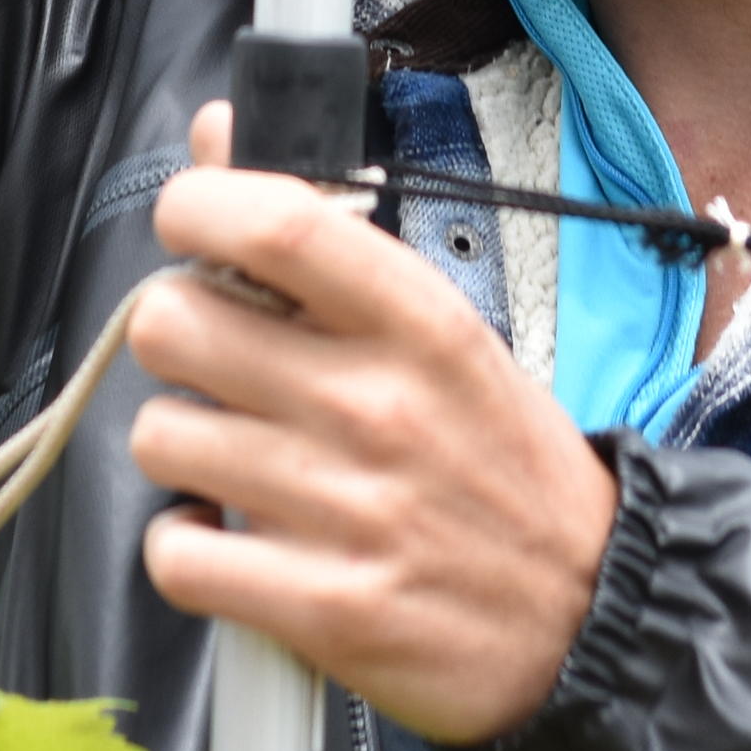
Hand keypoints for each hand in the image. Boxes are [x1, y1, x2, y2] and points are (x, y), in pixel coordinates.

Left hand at [128, 101, 620, 744]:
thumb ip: (323, 234)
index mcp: (416, 323)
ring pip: (159, 435)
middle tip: (220, 365)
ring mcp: (345, 510)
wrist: (590, 616)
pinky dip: (186, 545)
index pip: (270, 221)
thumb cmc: (503, 464)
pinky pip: (176, 552)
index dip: (193, 205)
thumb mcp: (441, 330)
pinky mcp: (320, 608)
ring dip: (184, 447)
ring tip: (240, 459)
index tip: (189, 223)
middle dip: (175, 337)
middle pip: (173, 323)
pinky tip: (231, 537)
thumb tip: (216, 134)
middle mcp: (375, 406)